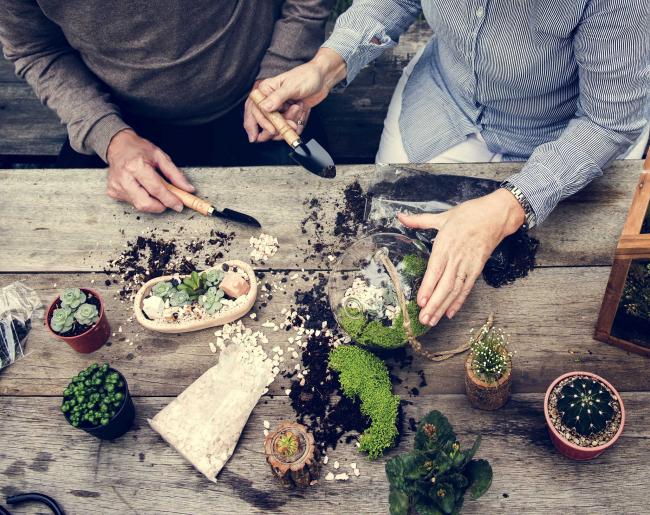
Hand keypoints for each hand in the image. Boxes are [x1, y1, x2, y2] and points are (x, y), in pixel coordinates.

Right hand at [106, 129, 194, 212]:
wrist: (117, 145)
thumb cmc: (139, 150)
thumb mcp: (161, 157)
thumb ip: (176, 174)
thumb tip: (188, 189)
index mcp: (136, 166)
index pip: (156, 190)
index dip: (169, 200)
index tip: (179, 205)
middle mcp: (124, 178)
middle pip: (145, 203)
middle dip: (161, 206)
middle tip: (169, 201)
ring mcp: (116, 186)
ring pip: (139, 205)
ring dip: (152, 202)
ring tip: (154, 189)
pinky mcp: (113, 192)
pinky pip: (132, 202)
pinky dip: (142, 198)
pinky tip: (141, 188)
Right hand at [244, 80, 310, 142]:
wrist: (322, 79)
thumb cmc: (306, 76)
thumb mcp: (291, 86)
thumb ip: (277, 97)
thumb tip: (264, 107)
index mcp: (266, 90)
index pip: (255, 110)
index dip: (261, 122)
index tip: (272, 130)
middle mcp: (270, 100)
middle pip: (263, 121)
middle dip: (274, 128)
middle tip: (284, 129)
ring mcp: (279, 109)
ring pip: (277, 126)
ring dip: (288, 124)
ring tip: (297, 110)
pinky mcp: (288, 115)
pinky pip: (287, 127)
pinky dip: (295, 125)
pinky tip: (301, 114)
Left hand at [398, 189, 525, 325]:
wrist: (496, 215)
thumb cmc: (468, 214)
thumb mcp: (442, 216)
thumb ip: (419, 220)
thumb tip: (400, 216)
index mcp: (445, 245)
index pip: (434, 271)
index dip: (428, 288)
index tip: (420, 302)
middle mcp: (456, 258)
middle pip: (444, 286)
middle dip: (433, 305)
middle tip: (423, 320)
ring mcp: (468, 265)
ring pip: (454, 290)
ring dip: (443, 307)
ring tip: (433, 320)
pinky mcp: (477, 269)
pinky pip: (467, 288)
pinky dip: (459, 302)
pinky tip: (450, 313)